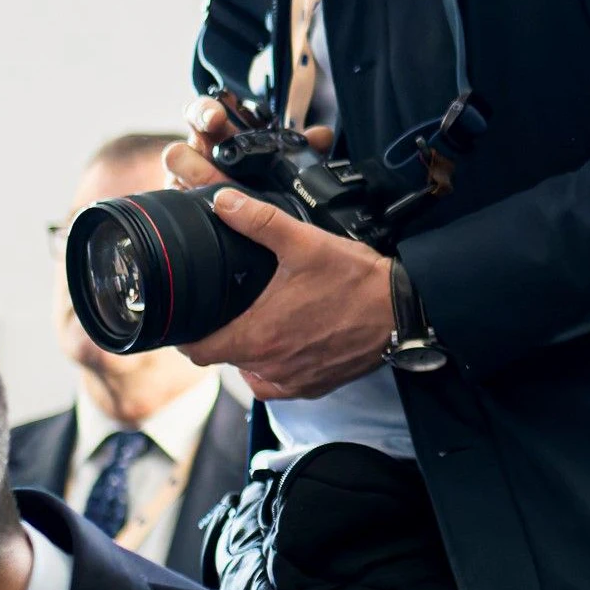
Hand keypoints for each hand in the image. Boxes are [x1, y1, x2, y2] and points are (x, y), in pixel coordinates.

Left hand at [168, 102, 383, 400]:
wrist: (403, 312)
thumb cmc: (356, 281)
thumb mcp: (306, 243)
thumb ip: (259, 222)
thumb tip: (223, 202)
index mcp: (256, 334)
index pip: (197, 350)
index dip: (185, 335)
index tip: (187, 319)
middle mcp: (269, 364)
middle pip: (223, 359)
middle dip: (219, 337)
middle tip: (225, 312)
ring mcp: (292, 379)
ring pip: (250, 371)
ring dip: (248, 352)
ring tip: (260, 324)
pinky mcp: (314, 387)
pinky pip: (278, 384)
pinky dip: (274, 368)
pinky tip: (286, 345)